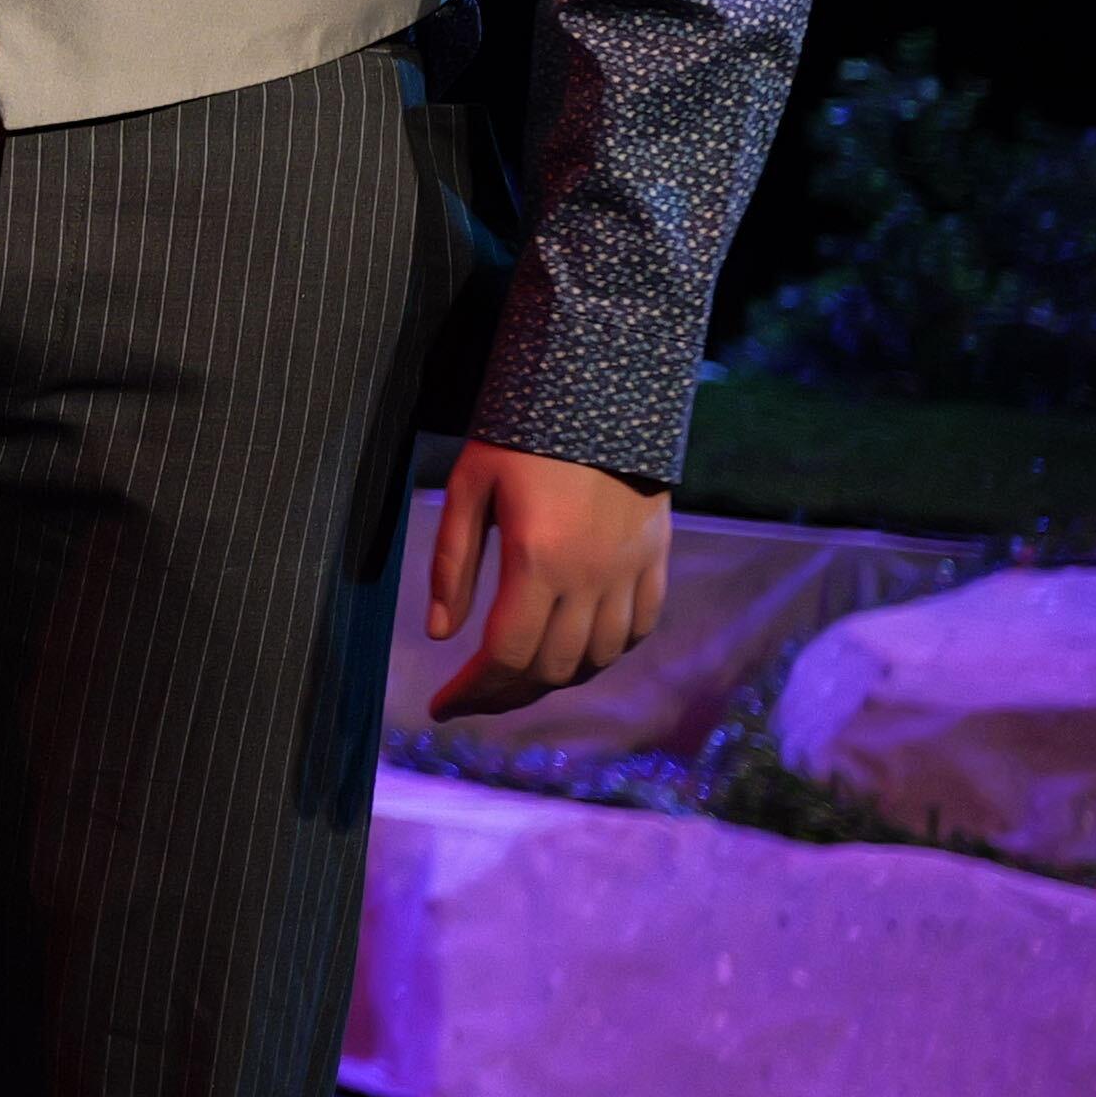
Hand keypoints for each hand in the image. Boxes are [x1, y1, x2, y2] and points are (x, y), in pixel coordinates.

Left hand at [422, 440, 671, 719]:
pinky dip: (605, 653)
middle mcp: (592, 576)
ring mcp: (630, 570)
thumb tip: (441, 636)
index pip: (506, 655)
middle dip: (505, 695)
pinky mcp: (655, 559)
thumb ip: (451, 564)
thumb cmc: (521, 433)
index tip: (439, 708)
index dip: (472, 692)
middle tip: (471, 698)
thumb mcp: (469, 487)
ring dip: (554, 679)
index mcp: (539, 559)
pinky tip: (572, 653)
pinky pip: (639, 629)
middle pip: (552, 669)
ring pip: (598, 658)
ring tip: (513, 679)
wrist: (602, 388)